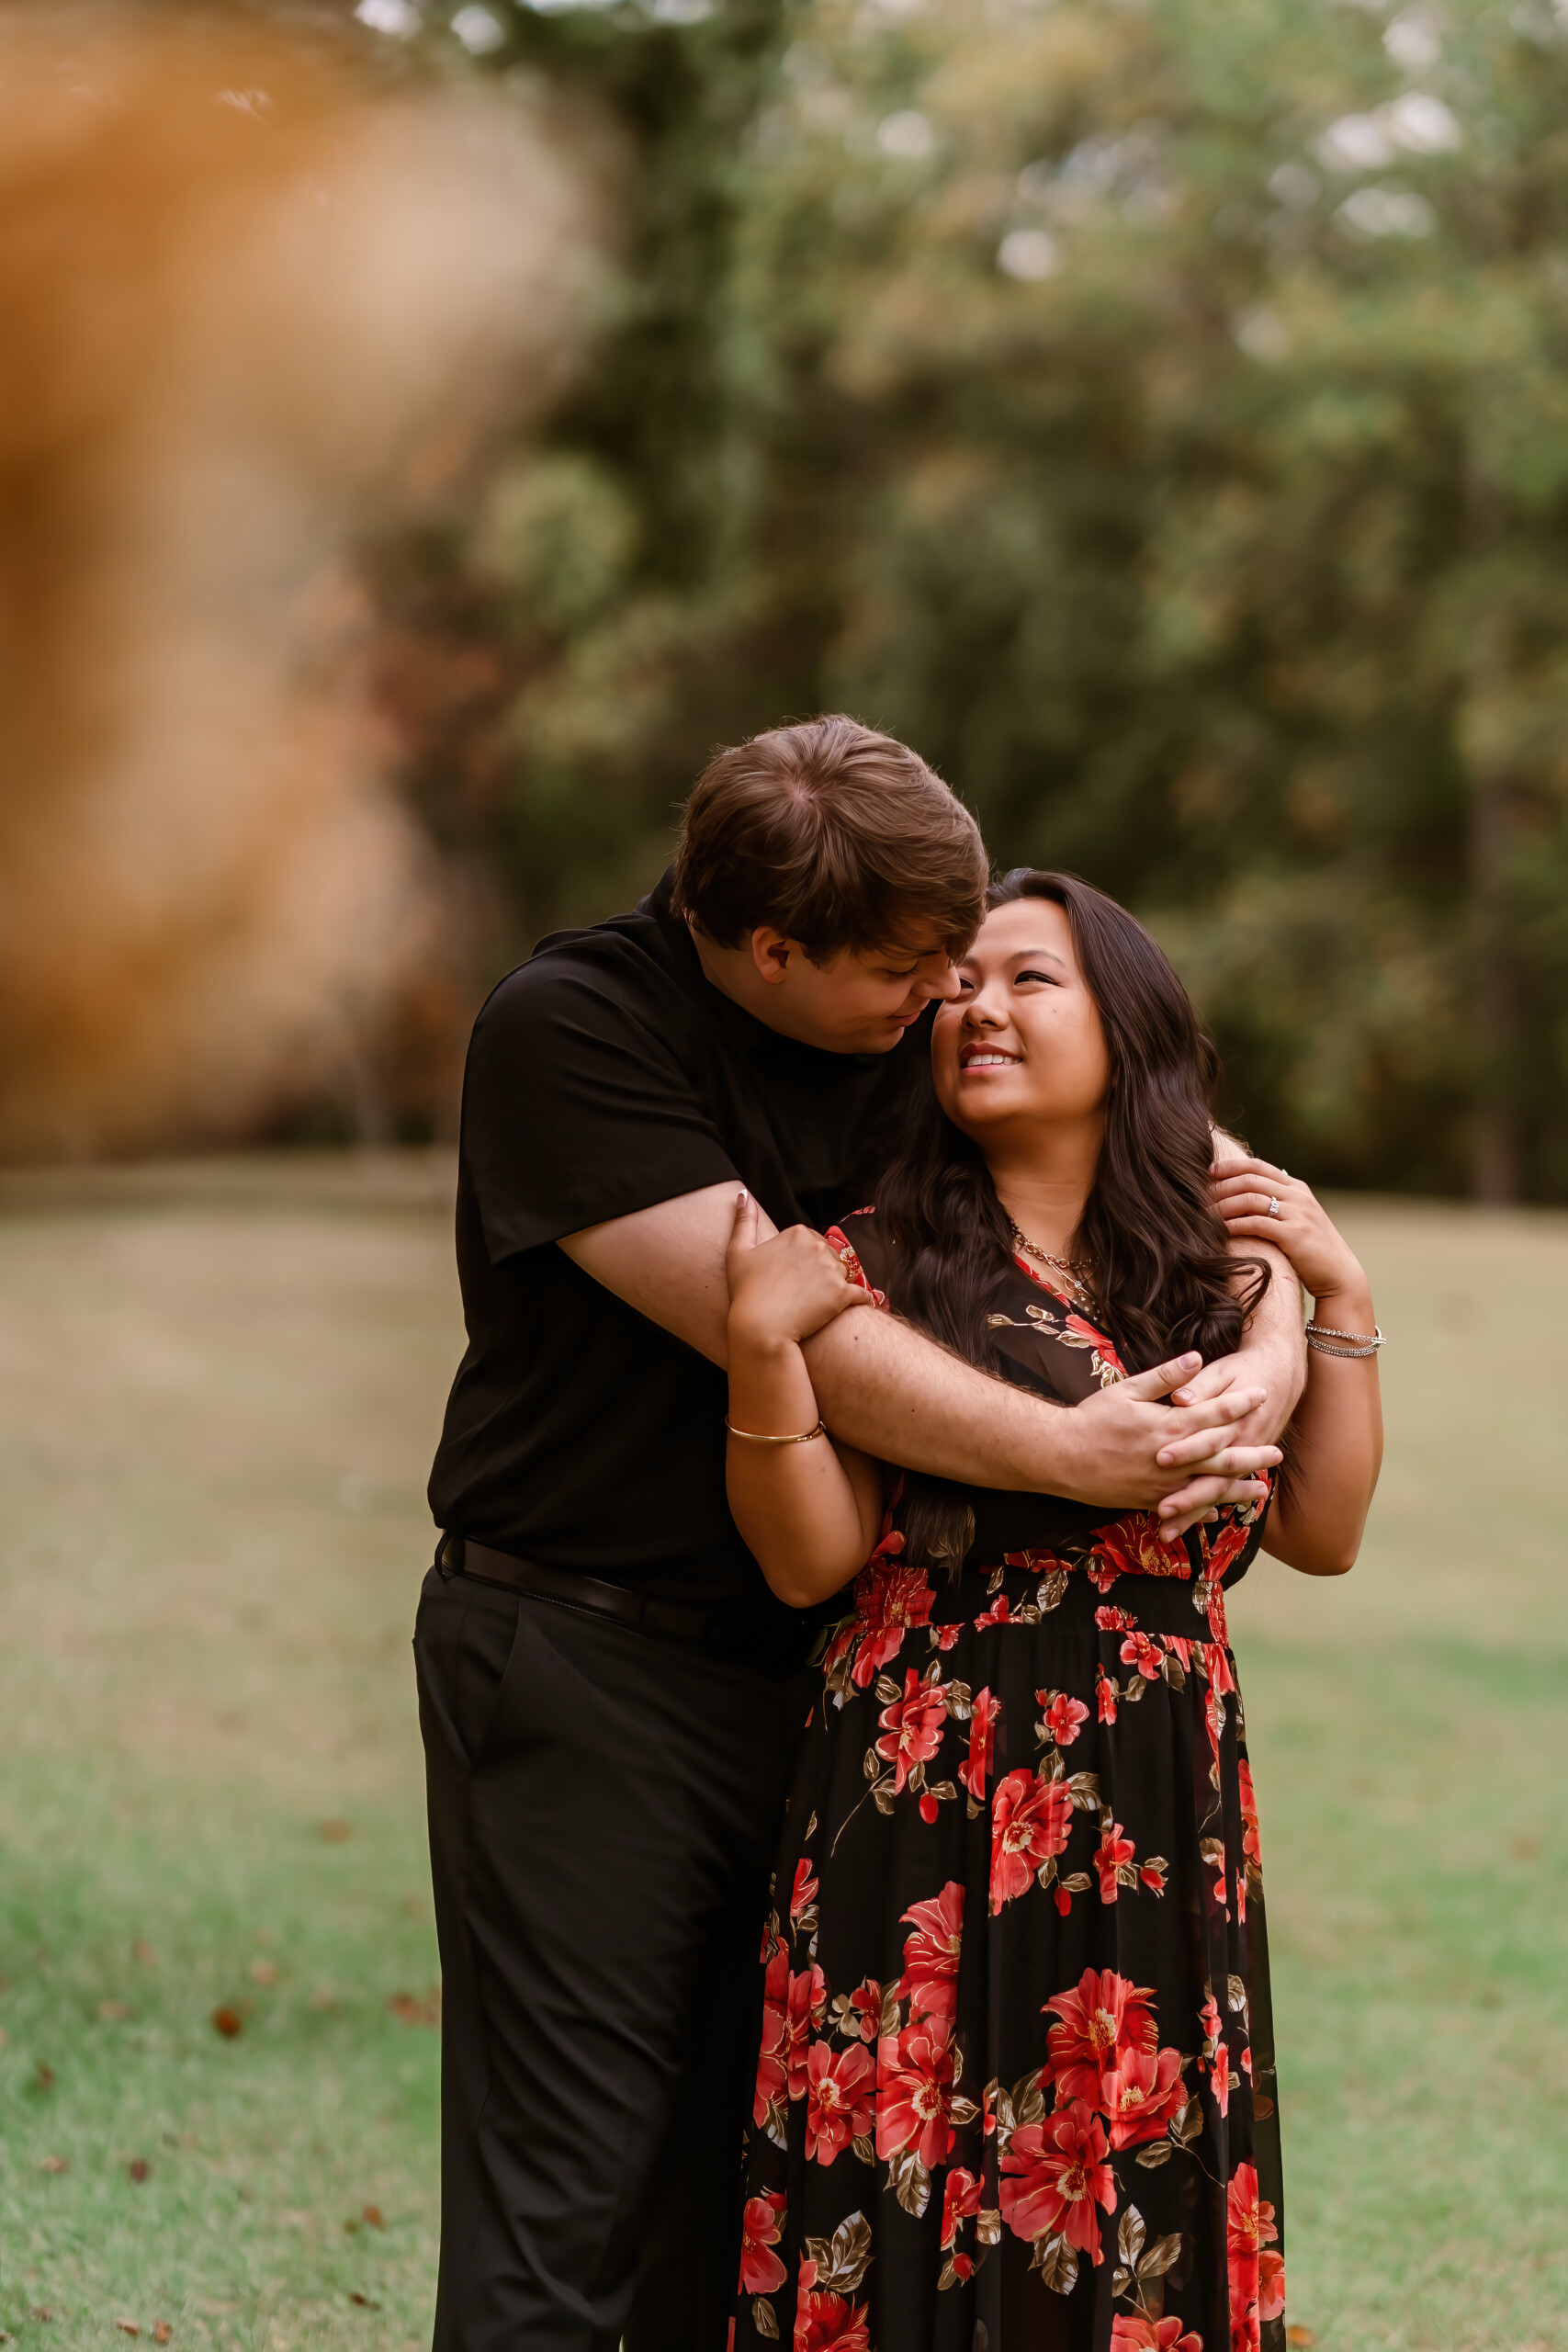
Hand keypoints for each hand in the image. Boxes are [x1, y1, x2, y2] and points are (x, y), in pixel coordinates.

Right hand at [725, 1191, 872, 1347]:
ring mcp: (833, 1270)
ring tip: (815, 1305)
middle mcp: (819, 1247)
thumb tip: (744, 1195)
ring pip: (843, 1276)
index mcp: (797, 1233)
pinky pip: (860, 1295)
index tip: (789, 1278)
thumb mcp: (738, 1252)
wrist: (759, 1328)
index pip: (811, 1243)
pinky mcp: (844, 1294)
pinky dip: (857, 1302)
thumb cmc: (746, 1292)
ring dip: (835, 1288)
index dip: (801, 1262)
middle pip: (829, 1258)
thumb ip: (744, 1221)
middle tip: (800, 1294)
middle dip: (820, 1273)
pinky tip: (844, 1309)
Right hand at [1067, 1352, 1281, 1512]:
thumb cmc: (1092, 1419)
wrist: (1063, 1458)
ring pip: (1210, 1487)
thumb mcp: (1127, 1389)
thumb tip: (1196, 1358)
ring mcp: (1164, 1484)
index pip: (1215, 1412)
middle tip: (1278, 1452)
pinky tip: (1219, 1511)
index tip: (1262, 1394)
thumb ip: (1165, 1377)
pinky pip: (1186, 1506)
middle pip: (1224, 1456)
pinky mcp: (1151, 1501)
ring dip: (1238, 1487)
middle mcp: (1173, 1458)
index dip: (1241, 1402)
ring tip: (1262, 1488)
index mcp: (1170, 1426)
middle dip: (1253, 1453)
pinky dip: (1206, 1509)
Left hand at [1210, 1155, 1368, 1307]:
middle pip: (1250, 1180)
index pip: (1258, 1166)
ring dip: (1223, 1205)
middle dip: (1221, 1185)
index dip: (1230, 1166)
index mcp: (1297, 1188)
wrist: (1339, 1274)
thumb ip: (1278, 1202)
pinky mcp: (1294, 1235)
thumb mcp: (1298, 1217)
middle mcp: (1298, 1196)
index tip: (1209, 1170)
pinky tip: (1220, 1230)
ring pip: (1250, 1199)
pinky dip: (1234, 1224)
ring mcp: (1298, 1214)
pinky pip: (1256, 1223)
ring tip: (1204, 1213)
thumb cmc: (1312, 1248)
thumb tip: (1244, 1193)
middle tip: (1199, 1194)